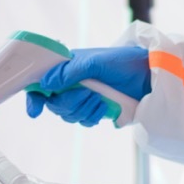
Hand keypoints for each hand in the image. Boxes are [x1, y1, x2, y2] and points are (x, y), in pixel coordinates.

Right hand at [25, 46, 150, 125]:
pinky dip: (92, 116)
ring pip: (68, 115)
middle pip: (55, 103)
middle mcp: (72, 83)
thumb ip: (69, 72)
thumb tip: (45, 84)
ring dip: (84, 110)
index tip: (35, 111)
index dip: (35, 98)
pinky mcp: (95, 109)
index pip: (41, 83)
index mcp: (67, 68)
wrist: (149, 77)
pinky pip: (84, 121)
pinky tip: (105, 107)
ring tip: (100, 99)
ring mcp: (84, 97)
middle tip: (87, 93)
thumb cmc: (123, 62)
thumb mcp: (95, 62)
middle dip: (69, 102)